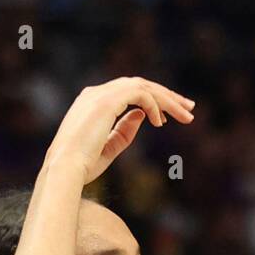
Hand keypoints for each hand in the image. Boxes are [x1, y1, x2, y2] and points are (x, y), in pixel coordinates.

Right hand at [46, 77, 194, 184]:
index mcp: (93, 103)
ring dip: (167, 100)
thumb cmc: (82, 165)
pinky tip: (161, 123)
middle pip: (139, 85)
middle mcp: (96, 93)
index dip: (153, 102)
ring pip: (142, 86)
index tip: (169, 118)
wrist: (65, 169)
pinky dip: (154, 106)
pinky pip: (139, 95)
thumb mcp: (109, 147)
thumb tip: (143, 116)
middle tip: (189, 108)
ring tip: (187, 115)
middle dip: (166, 96)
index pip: (129, 93)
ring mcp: (100, 95)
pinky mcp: (105, 102)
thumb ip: (125, 130)